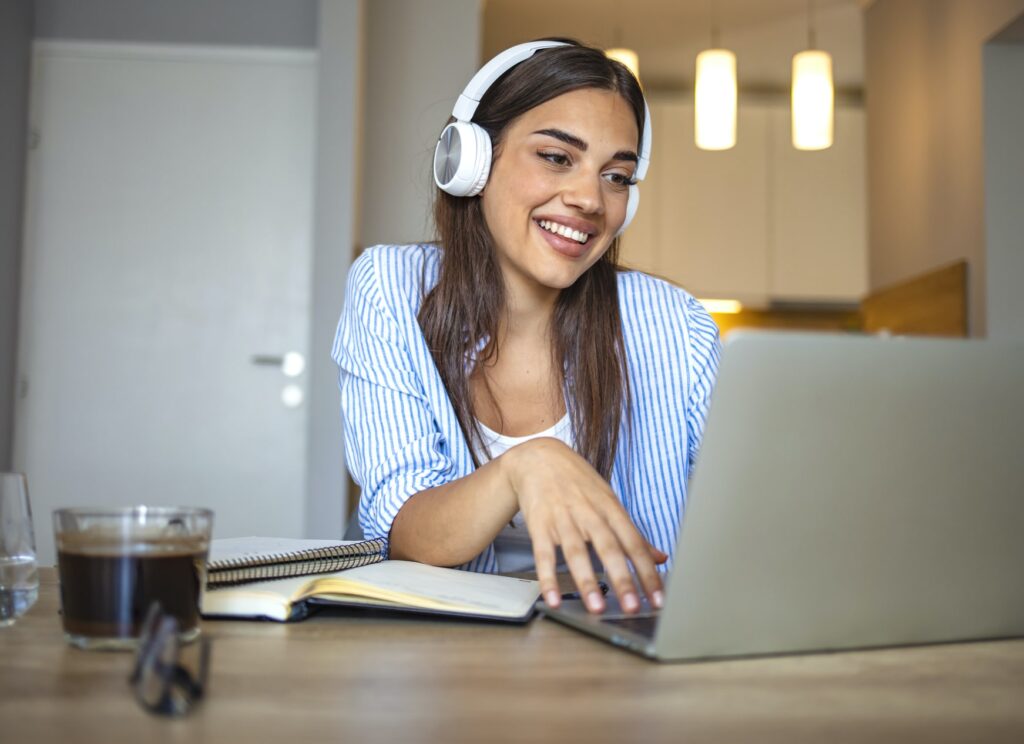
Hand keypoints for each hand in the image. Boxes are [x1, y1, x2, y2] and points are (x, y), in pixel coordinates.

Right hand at [501, 437, 667, 613]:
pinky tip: (553, 599)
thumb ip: (632, 533)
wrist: (538, 457)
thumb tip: (660, 557)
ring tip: (596, 608)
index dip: (648, 572)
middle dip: (622, 579)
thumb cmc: (578, 482)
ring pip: (576, 552)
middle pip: (608, 548)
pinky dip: (548, 577)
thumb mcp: (609, 501)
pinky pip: (543, 554)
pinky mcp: (539, 524)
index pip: (634, 543)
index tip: (658, 599)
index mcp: (610, 509)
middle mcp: (589, 513)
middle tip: (632, 607)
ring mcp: (563, 518)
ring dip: (587, 581)